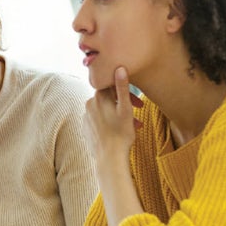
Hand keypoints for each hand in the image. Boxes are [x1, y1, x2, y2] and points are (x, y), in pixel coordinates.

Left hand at [85, 67, 146, 225]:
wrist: (109, 158)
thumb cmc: (120, 134)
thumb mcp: (126, 109)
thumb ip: (122, 87)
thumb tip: (119, 67)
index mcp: (97, 98)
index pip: (110, 85)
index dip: (125, 91)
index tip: (138, 101)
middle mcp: (88, 105)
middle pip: (109, 99)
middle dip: (124, 105)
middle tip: (139, 114)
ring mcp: (86, 118)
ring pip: (105, 111)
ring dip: (119, 115)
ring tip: (133, 127)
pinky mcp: (86, 129)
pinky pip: (99, 122)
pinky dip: (110, 124)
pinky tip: (119, 132)